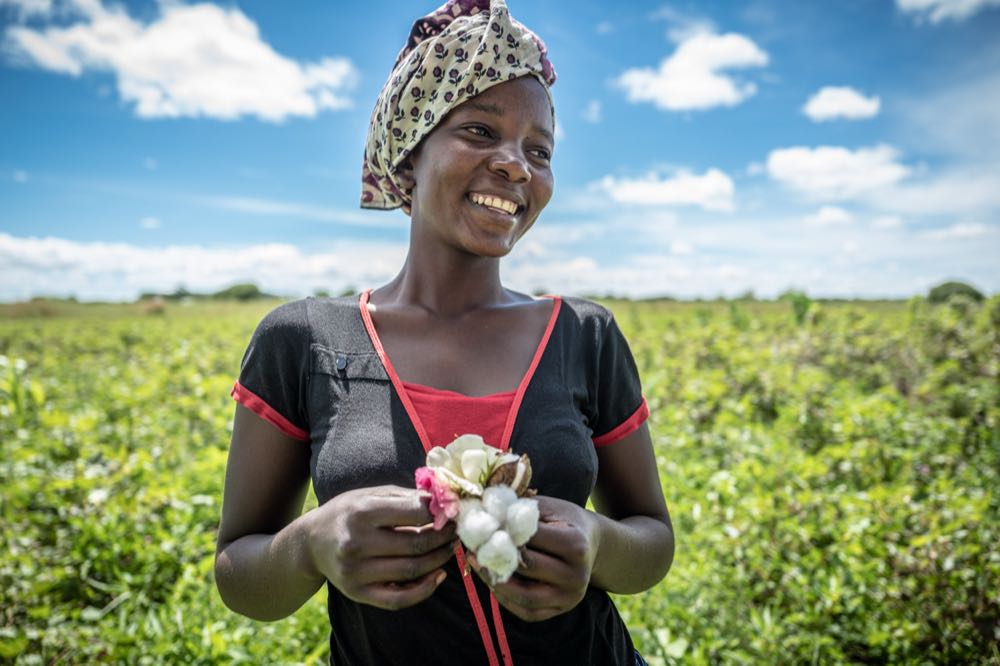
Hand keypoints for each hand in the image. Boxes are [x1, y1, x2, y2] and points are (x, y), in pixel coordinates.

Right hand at [306, 485, 457, 609]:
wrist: (311, 542)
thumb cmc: (348, 512)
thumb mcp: (371, 494)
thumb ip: (406, 497)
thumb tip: (444, 501)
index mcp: (362, 512)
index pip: (415, 512)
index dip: (441, 512)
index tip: (453, 510)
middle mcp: (356, 543)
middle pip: (417, 543)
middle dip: (444, 536)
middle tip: (457, 531)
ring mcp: (356, 572)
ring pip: (413, 570)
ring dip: (440, 559)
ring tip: (450, 548)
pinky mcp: (357, 593)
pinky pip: (399, 599)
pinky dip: (425, 589)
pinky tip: (438, 575)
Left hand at [471, 495, 600, 621]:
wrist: (591, 544)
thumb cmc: (564, 520)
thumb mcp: (549, 507)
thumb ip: (521, 509)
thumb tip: (486, 509)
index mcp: (576, 545)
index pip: (531, 540)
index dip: (504, 531)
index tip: (483, 524)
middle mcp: (576, 575)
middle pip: (527, 567)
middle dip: (497, 555)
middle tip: (474, 544)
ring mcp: (569, 596)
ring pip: (524, 596)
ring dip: (495, 581)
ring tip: (478, 564)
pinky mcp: (560, 609)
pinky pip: (526, 610)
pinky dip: (505, 598)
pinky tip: (492, 580)